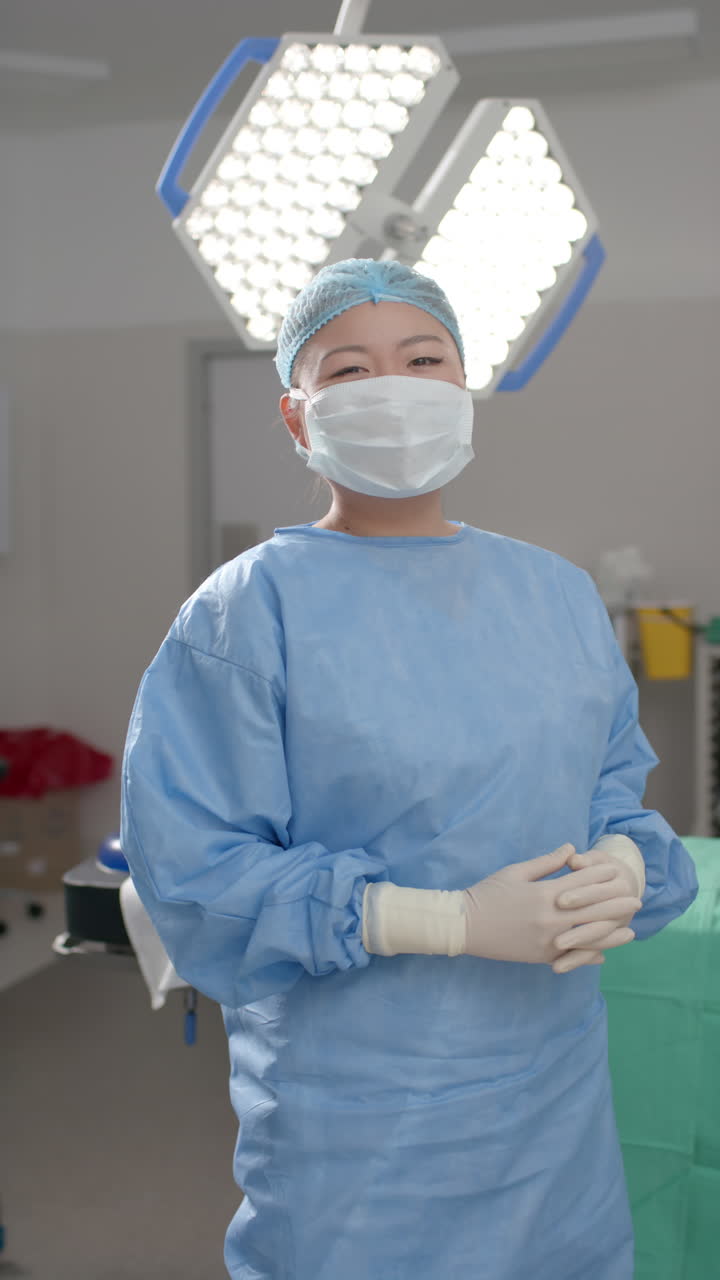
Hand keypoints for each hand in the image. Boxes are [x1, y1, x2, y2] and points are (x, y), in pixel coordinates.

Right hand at [463, 844, 641, 967]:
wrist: (465, 926)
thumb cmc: (488, 893)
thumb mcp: (516, 871)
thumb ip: (547, 863)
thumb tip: (572, 849)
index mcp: (546, 894)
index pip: (584, 883)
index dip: (604, 877)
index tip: (620, 873)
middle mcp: (551, 918)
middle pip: (593, 910)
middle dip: (617, 905)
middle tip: (637, 901)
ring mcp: (548, 940)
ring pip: (588, 937)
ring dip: (612, 934)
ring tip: (630, 931)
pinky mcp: (541, 956)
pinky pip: (572, 955)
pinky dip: (589, 954)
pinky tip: (603, 952)